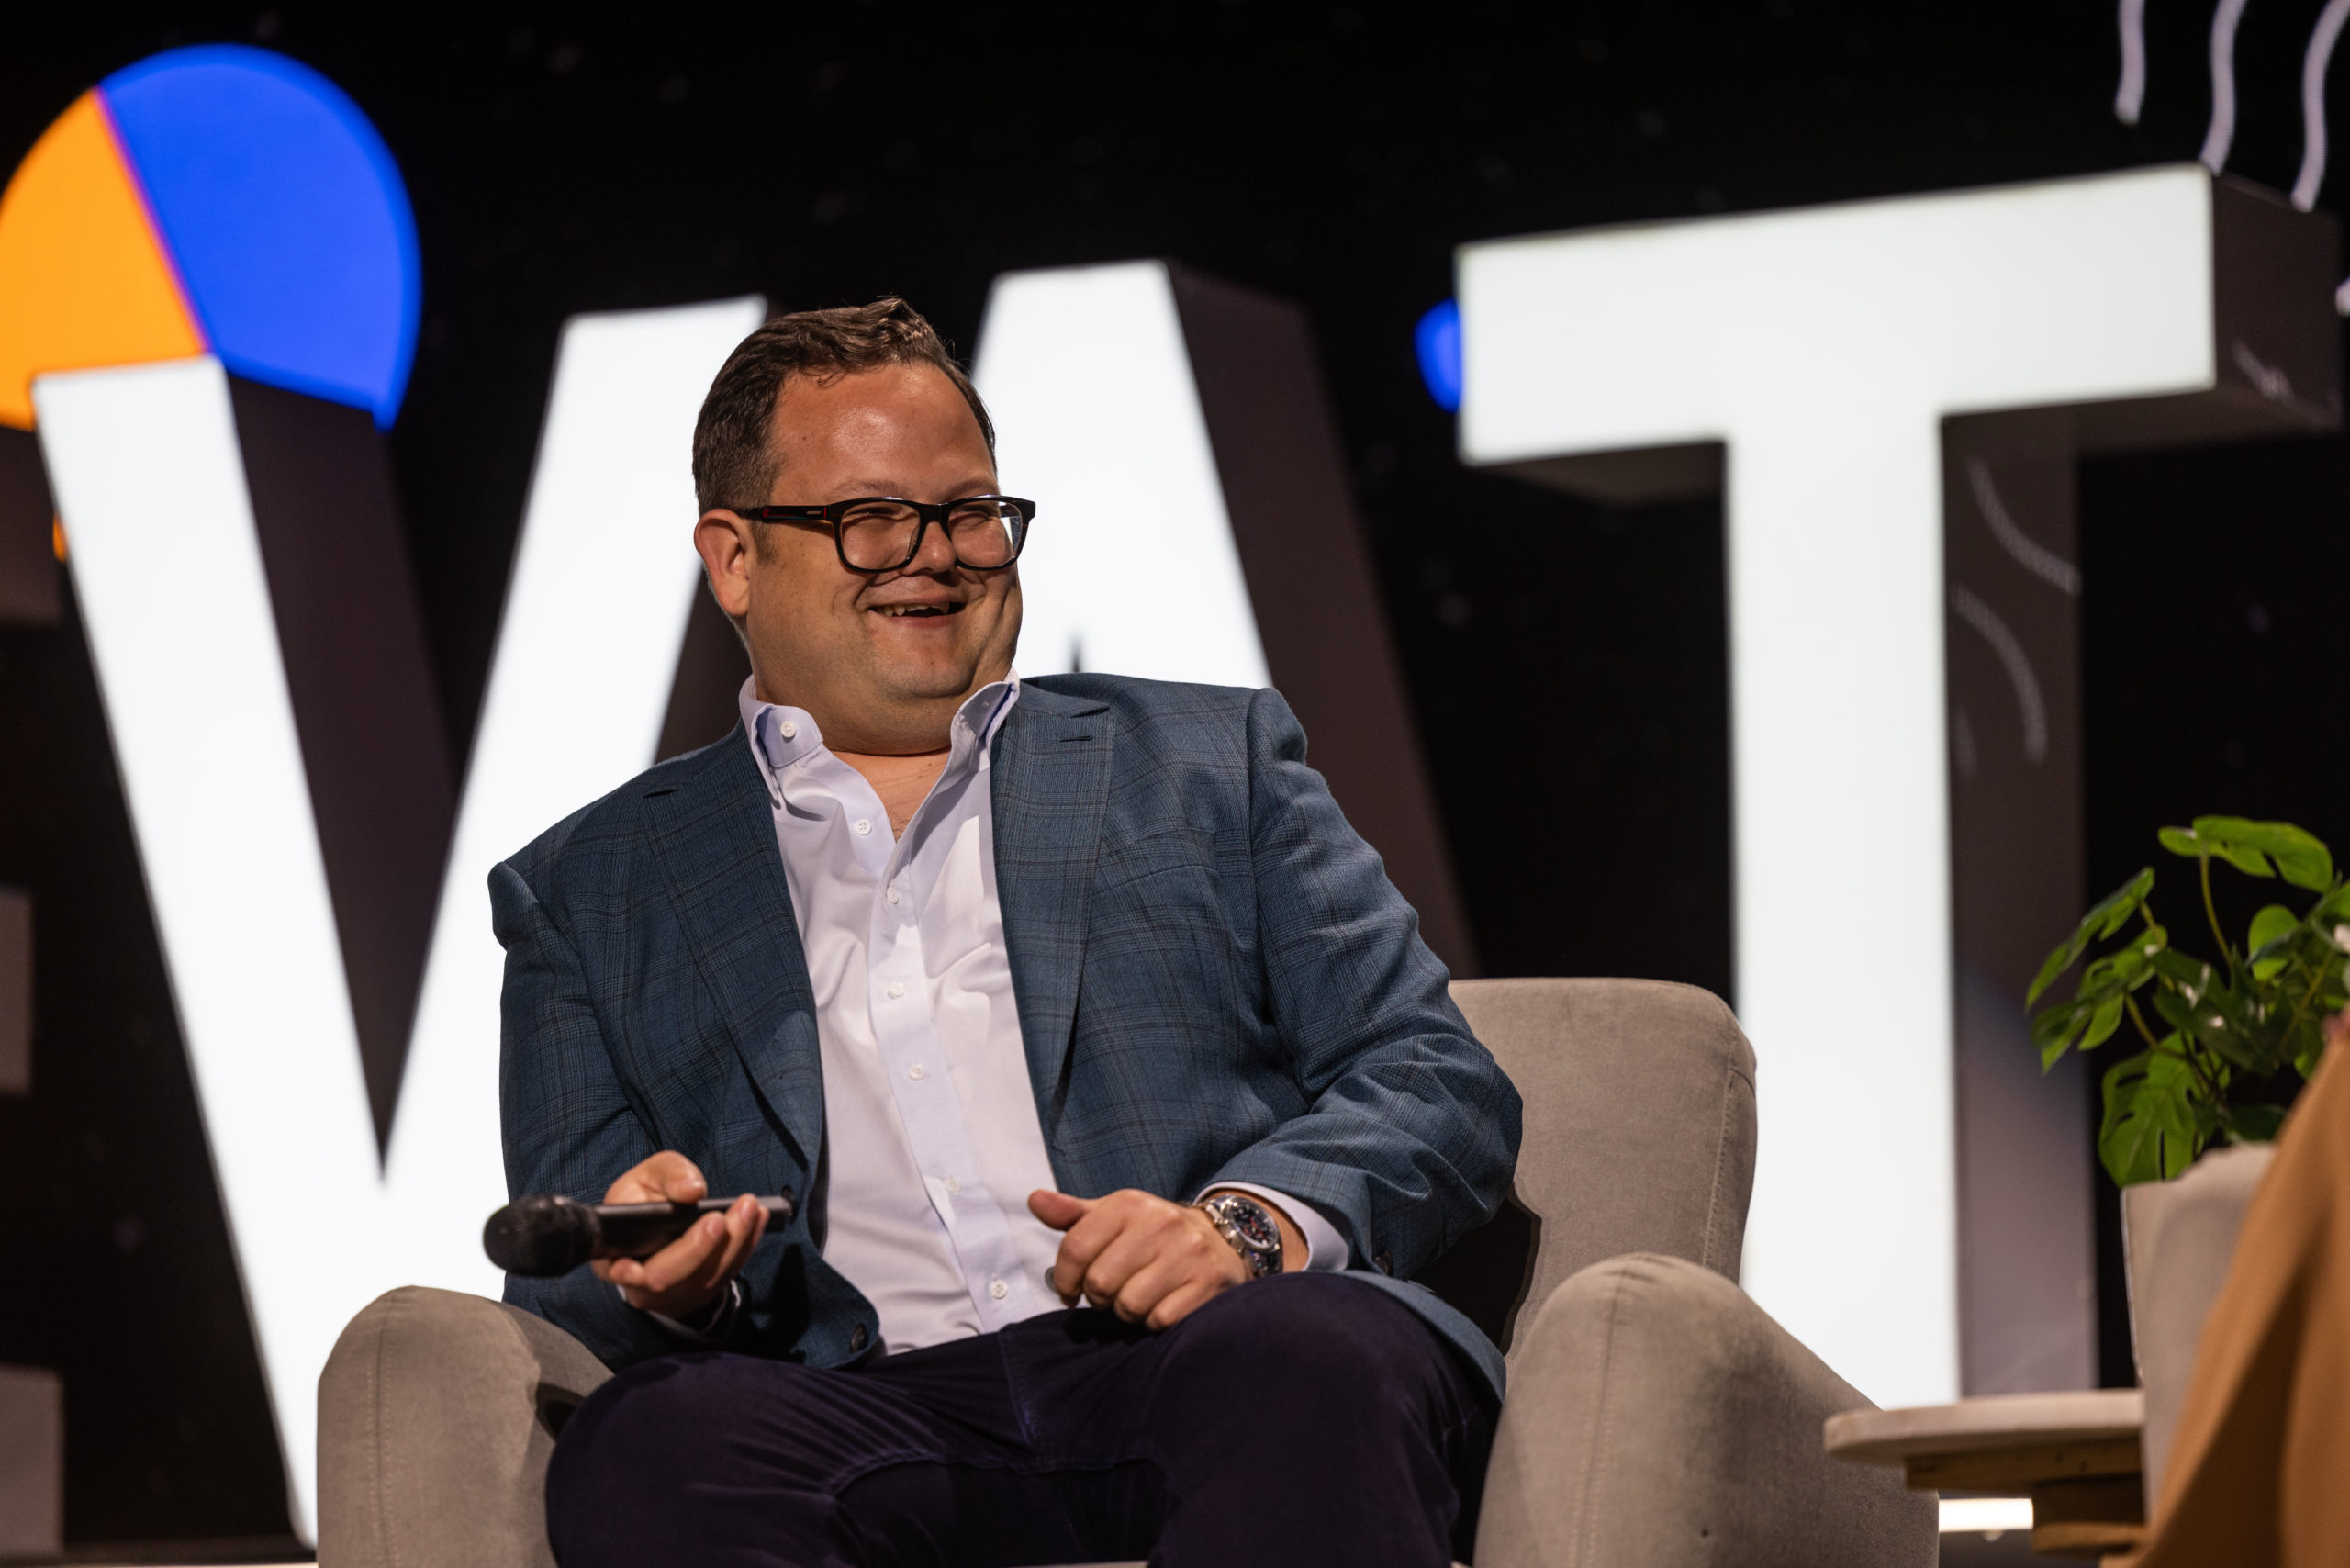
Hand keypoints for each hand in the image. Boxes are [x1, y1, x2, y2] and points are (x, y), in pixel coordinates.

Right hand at [591, 1151, 768, 1319]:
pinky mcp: (702, 1290)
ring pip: (703, 1278)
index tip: (638, 1264)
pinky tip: (758, 1219)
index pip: (616, 1270)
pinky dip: (746, 1245)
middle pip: (668, 1276)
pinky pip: (726, 1274)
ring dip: (732, 1243)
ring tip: (749, 1209)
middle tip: (721, 1217)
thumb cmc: (648, 1196)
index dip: (629, 1271)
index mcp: (612, 1255)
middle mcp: (639, 1282)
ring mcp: (673, 1292)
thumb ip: (670, 1174)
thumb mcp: (651, 1174)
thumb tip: (691, 1191)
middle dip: (698, 1247)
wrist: (660, 1223)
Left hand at [1027, 1187, 1297, 1329]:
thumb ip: (1072, 1214)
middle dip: (1099, 1298)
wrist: (1222, 1240)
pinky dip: (1155, 1322)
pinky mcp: (1208, 1282)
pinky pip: (1161, 1320)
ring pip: (1129, 1306)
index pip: (1074, 1248)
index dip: (1064, 1279)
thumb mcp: (1114, 1217)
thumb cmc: (1154, 1234)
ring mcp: (1187, 1253)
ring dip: (1127, 1313)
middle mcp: (1159, 1223)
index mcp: (1128, 1204)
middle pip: (1100, 1283)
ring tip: (1138, 1298)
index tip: (1070, 1292)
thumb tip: (1033, 1200)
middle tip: (1112, 1293)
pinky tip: (1163, 1305)